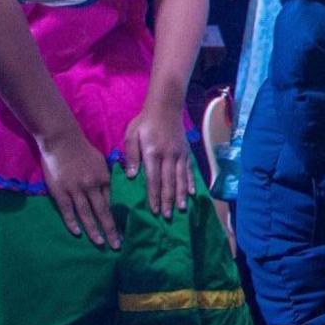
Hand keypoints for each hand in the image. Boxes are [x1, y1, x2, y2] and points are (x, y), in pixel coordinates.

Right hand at [39, 130, 119, 248]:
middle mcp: (92, 186)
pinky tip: (78, 233)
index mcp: (104, 179)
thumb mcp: (101, 162)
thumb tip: (110, 191)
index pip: (112, 203)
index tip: (123, 231)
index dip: (117, 218)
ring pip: (87, 214)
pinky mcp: (60, 192)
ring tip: (101, 243)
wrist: (62, 141)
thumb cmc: (82, 150)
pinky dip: (73, 222)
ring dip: (94, 230)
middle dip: (111, 230)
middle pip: (103, 212)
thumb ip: (105, 177)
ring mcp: (76, 190)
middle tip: (116, 245)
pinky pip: (67, 211)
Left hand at [123, 99, 192, 220]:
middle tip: (167, 216)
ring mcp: (180, 155)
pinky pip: (189, 170)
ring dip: (180, 195)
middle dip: (167, 200)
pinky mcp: (186, 153)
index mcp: (153, 153)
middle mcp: (168, 156)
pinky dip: (191, 182)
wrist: (166, 107)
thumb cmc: (144, 122)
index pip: (153, 179)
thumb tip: (132, 176)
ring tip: (181, 209)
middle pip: (169, 182)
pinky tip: (192, 193)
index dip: (154, 195)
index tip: (153, 210)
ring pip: (181, 178)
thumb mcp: (132, 135)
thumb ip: (131, 155)